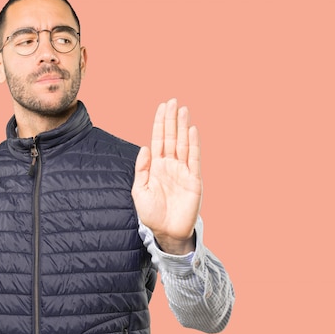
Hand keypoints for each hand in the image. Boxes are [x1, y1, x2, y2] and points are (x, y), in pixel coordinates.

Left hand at [132, 98, 201, 253]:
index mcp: (156, 166)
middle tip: (173, 101)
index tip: (162, 106)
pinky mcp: (193, 180)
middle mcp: (171, 166)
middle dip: (171, 120)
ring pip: (183, 144)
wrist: (166, 233)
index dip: (160, 123)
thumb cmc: (152, 214)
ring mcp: (183, 172)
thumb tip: (145, 147)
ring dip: (183, 127)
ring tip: (183, 110)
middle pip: (172, 137)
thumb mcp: (140, 191)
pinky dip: (194, 145)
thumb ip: (142, 169)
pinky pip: (194, 159)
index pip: (159, 140)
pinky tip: (192, 130)